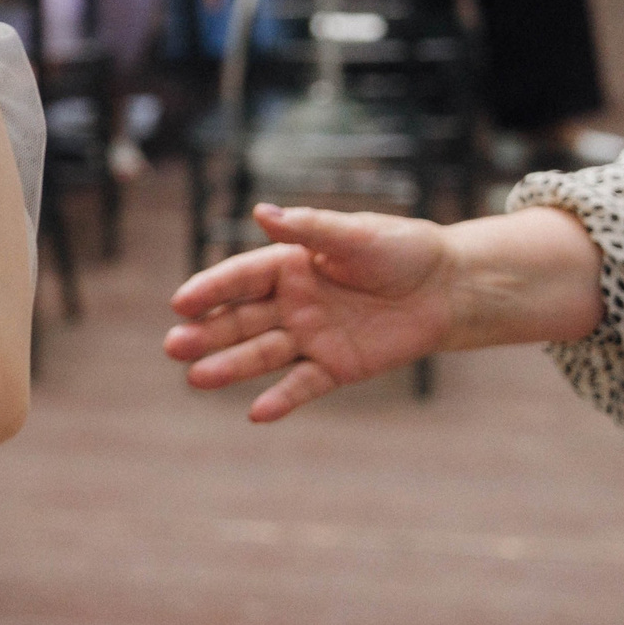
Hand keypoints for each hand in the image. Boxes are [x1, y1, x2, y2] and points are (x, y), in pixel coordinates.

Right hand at [163, 205, 455, 420]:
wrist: (448, 287)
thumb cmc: (401, 250)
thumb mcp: (356, 234)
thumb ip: (309, 228)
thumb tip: (262, 212)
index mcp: (289, 264)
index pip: (240, 278)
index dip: (210, 289)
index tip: (180, 303)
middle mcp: (291, 302)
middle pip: (240, 320)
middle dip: (206, 333)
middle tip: (174, 346)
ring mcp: (310, 337)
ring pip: (261, 354)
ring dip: (229, 366)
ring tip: (196, 378)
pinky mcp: (336, 367)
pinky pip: (303, 385)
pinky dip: (281, 399)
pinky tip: (257, 412)